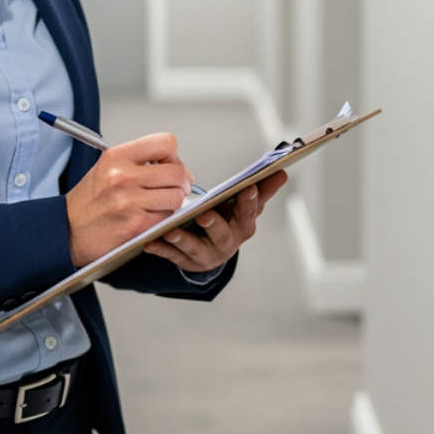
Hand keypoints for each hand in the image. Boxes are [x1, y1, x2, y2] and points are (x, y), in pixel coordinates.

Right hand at [66, 133, 194, 267]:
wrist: (67, 230)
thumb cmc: (90, 201)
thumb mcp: (108, 168)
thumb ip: (140, 162)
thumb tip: (179, 168)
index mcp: (117, 156)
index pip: (165, 143)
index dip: (174, 156)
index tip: (171, 166)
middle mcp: (122, 176)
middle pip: (176, 172)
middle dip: (181, 182)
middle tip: (176, 188)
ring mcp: (129, 201)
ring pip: (176, 196)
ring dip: (174, 202)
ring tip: (161, 204)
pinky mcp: (135, 225)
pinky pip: (167, 217)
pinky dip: (165, 219)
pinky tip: (152, 217)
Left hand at [143, 171, 288, 272]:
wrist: (211, 252)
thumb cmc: (229, 220)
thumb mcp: (245, 206)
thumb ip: (262, 189)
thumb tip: (283, 171)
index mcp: (243, 226)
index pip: (249, 213)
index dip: (249, 201)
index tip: (247, 187)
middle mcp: (227, 243)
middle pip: (222, 234)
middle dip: (214, 224)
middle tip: (204, 214)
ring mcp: (206, 255)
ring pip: (195, 248)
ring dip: (183, 239)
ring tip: (170, 230)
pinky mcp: (186, 263)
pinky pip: (172, 257)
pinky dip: (161, 249)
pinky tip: (150, 241)